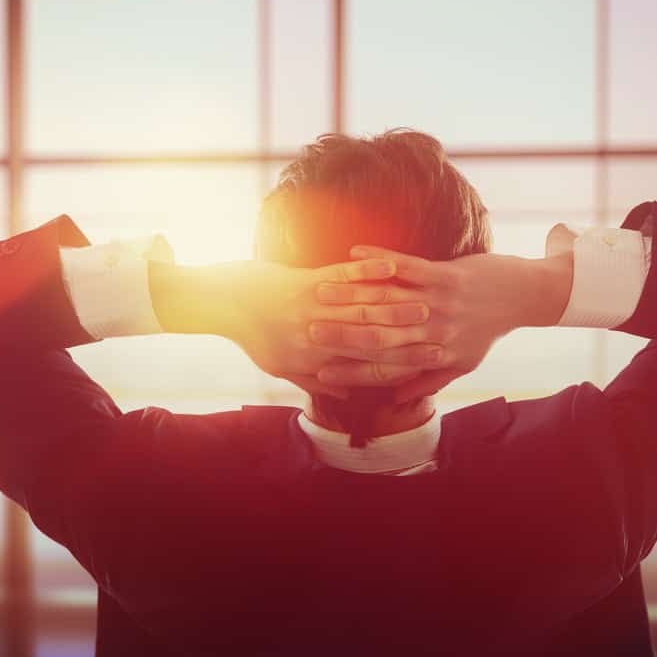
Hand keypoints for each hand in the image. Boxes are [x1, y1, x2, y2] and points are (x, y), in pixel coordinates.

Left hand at [147, 257, 431, 397]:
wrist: (218, 302)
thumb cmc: (250, 333)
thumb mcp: (279, 364)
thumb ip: (312, 379)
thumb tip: (343, 390)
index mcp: (311, 364)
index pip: (364, 369)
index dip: (399, 366)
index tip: (426, 361)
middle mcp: (315, 341)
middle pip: (371, 340)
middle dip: (408, 336)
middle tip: (439, 333)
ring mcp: (312, 309)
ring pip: (363, 309)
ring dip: (398, 304)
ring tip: (428, 300)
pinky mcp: (306, 282)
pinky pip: (343, 276)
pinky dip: (369, 270)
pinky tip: (392, 267)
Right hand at [307, 246, 572, 402]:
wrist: (521, 295)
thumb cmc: (487, 330)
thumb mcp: (462, 363)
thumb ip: (427, 381)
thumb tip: (394, 400)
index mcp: (435, 357)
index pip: (385, 369)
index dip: (352, 372)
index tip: (320, 372)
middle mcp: (434, 333)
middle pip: (380, 338)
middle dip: (341, 335)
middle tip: (307, 331)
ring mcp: (439, 302)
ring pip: (386, 302)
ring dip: (351, 295)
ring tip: (319, 291)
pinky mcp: (445, 274)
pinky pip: (406, 266)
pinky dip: (378, 260)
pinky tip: (352, 252)